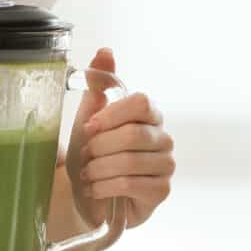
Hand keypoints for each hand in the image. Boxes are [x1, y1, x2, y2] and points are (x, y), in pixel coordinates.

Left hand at [65, 48, 174, 229]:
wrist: (88, 198)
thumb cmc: (91, 157)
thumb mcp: (88, 120)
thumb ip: (98, 87)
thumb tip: (105, 51)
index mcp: (149, 115)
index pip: (142, 102)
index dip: (111, 115)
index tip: (89, 128)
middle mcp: (164, 138)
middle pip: (133, 134)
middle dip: (99, 148)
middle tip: (85, 158)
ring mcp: (166, 166)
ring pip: (130, 161)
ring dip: (99, 169)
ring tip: (87, 176)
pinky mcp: (161, 192)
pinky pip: (131, 184)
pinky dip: (105, 187)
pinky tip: (96, 190)